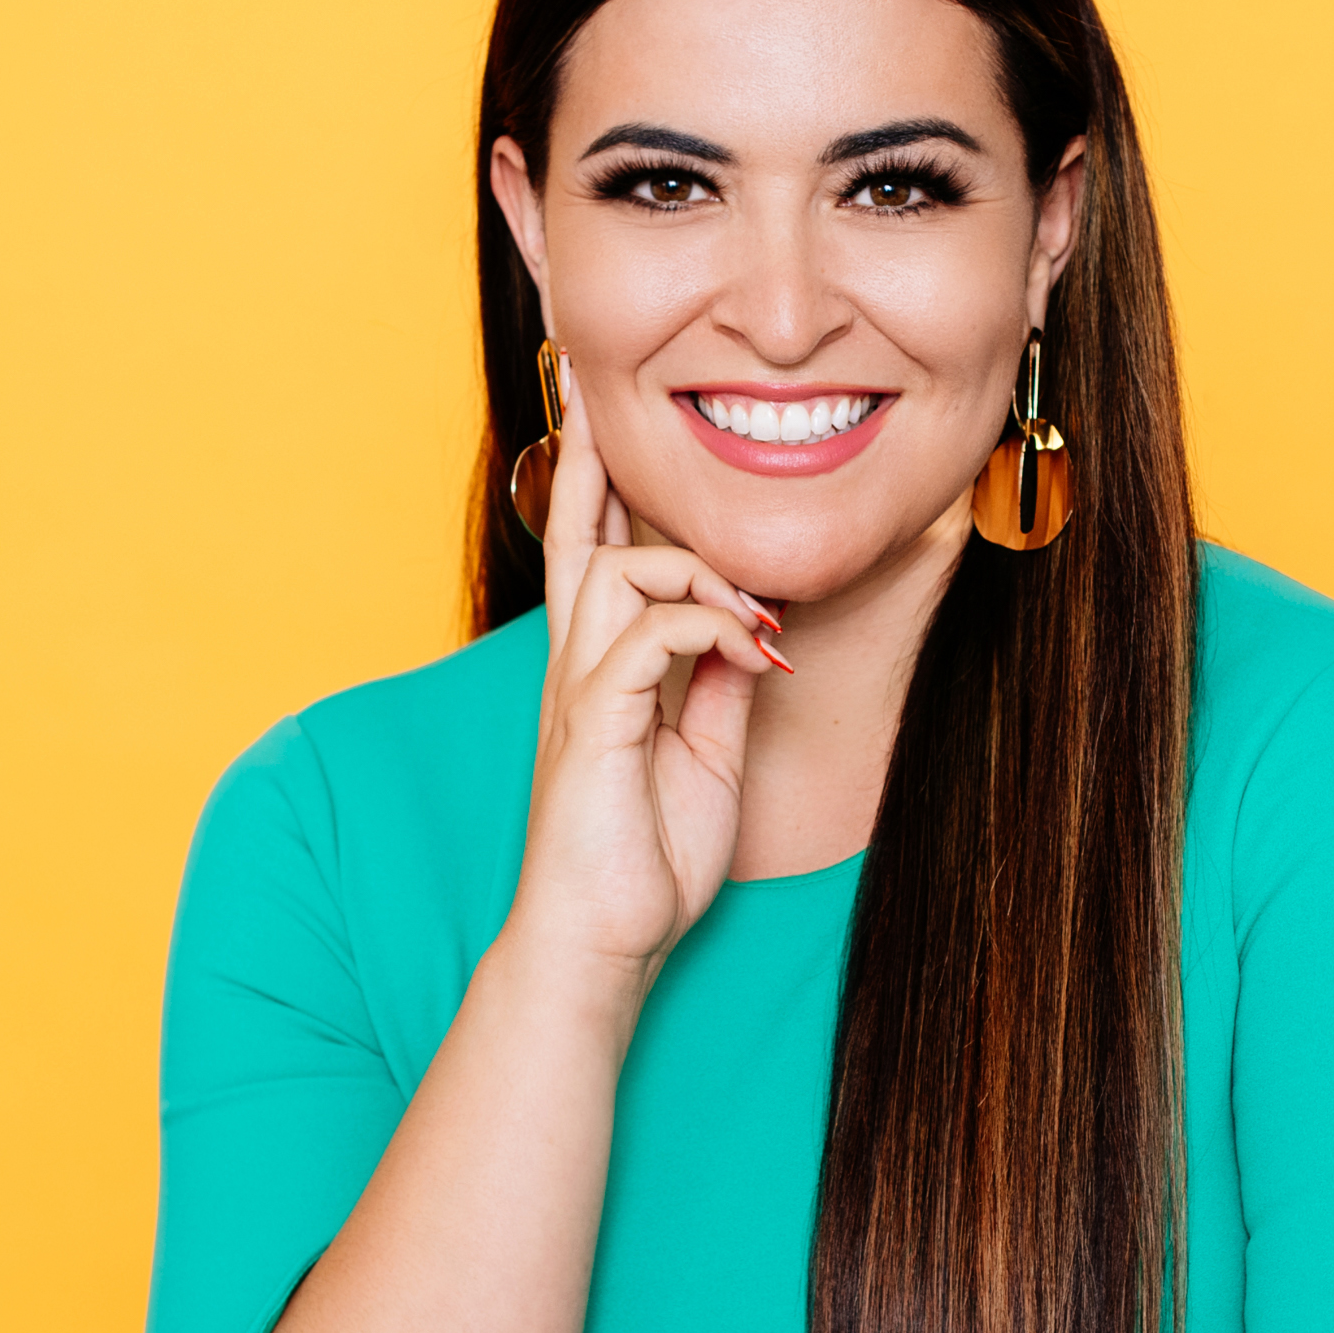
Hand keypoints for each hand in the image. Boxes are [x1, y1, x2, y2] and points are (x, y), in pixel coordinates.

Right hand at [509, 353, 784, 981]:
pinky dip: (709, 625)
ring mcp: (577, 694)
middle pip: (577, 537)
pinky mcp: (592, 725)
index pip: (595, 559)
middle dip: (588, 458)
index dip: (598, 489)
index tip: (603, 422)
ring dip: (702, 571)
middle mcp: (574, 669)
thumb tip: (752, 629)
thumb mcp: (705, 758)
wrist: (599, 946)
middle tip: (592, 385)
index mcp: (597, 674)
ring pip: (620, 569)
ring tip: (759, 621)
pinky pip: (646, 634)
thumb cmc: (641, 863)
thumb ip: (719, 687)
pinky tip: (753, 654)